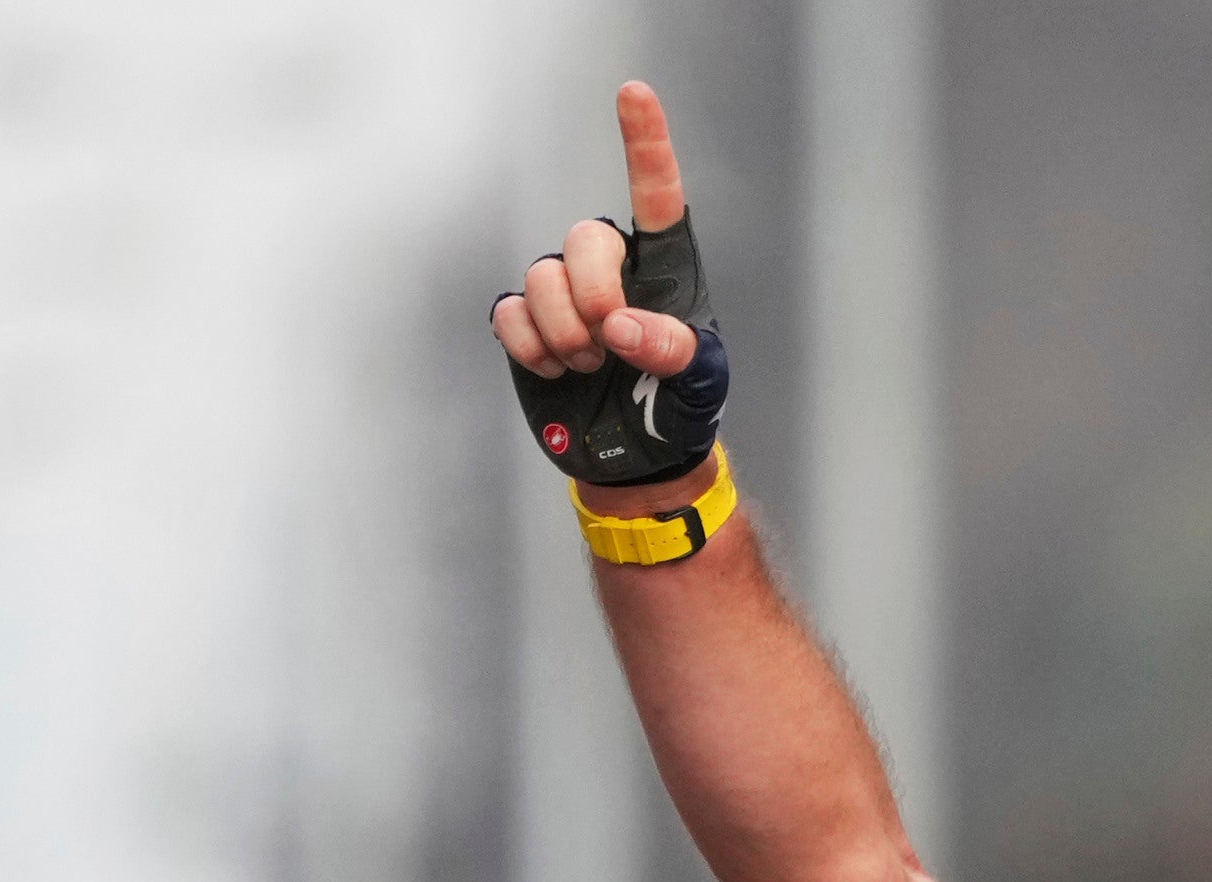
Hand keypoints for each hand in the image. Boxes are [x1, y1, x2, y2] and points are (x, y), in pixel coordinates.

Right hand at [488, 82, 729, 492]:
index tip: (633, 92)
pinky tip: (556, 371)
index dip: (644, 141)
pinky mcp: (529, 323)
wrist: (638, 458)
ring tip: (591, 366)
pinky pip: (510, 313)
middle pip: (585, 239)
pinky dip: (531, 347)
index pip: (654, 193)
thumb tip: (620, 325)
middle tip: (611, 345)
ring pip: (542, 276)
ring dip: (566, 333)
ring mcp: (564, 293)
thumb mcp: (701, 383)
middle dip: (594, 295)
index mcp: (665, 268)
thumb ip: (674, 349)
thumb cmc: (679, 408)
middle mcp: (611, 268)